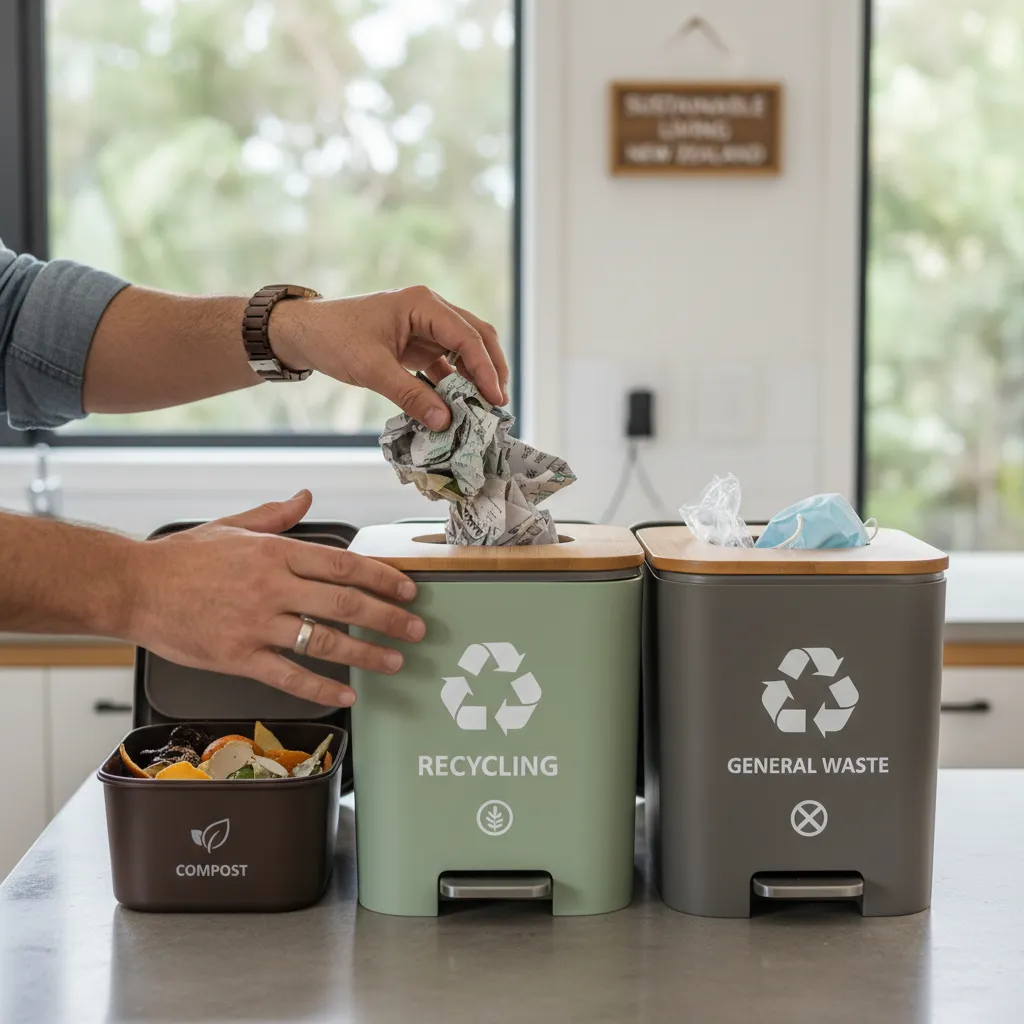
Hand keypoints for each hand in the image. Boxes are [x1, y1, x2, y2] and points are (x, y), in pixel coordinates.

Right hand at [124, 491, 422, 705]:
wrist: (134, 586)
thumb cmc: (183, 558)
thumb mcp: (233, 525)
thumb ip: (276, 516)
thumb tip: (306, 497)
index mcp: (276, 553)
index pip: (344, 565)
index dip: (382, 578)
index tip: (407, 589)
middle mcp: (272, 587)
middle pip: (345, 604)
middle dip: (388, 618)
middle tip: (417, 628)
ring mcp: (256, 624)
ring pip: (325, 641)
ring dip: (367, 653)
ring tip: (396, 661)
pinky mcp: (238, 657)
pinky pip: (289, 676)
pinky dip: (322, 686)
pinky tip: (347, 693)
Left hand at [270, 285, 508, 429]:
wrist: (303, 333)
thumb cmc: (334, 339)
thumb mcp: (373, 369)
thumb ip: (410, 396)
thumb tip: (444, 422)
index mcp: (422, 304)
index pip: (467, 336)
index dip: (485, 368)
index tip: (495, 398)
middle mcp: (429, 310)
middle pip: (475, 336)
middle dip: (491, 369)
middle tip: (499, 402)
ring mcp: (424, 327)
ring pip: (464, 350)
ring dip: (475, 377)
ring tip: (485, 407)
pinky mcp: (415, 345)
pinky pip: (445, 364)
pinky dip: (454, 383)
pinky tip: (459, 406)